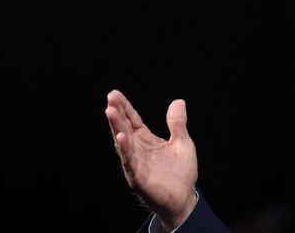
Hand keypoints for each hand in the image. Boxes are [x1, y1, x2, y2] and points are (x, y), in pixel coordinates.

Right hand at [105, 89, 198, 229]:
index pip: (132, 120)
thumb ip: (177, 124)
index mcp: (146, 140)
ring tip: (110, 111)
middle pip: (124, 127)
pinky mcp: (138, 178)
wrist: (184, 199)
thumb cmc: (181, 173)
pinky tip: (120, 137)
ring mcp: (136, 163)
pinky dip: (124, 149)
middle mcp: (137, 150)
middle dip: (117, 113)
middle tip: (110, 98)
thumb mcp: (183, 143)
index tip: (115, 94)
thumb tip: (178, 101)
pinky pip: (129, 162)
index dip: (125, 107)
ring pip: (123, 142)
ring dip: (116, 127)